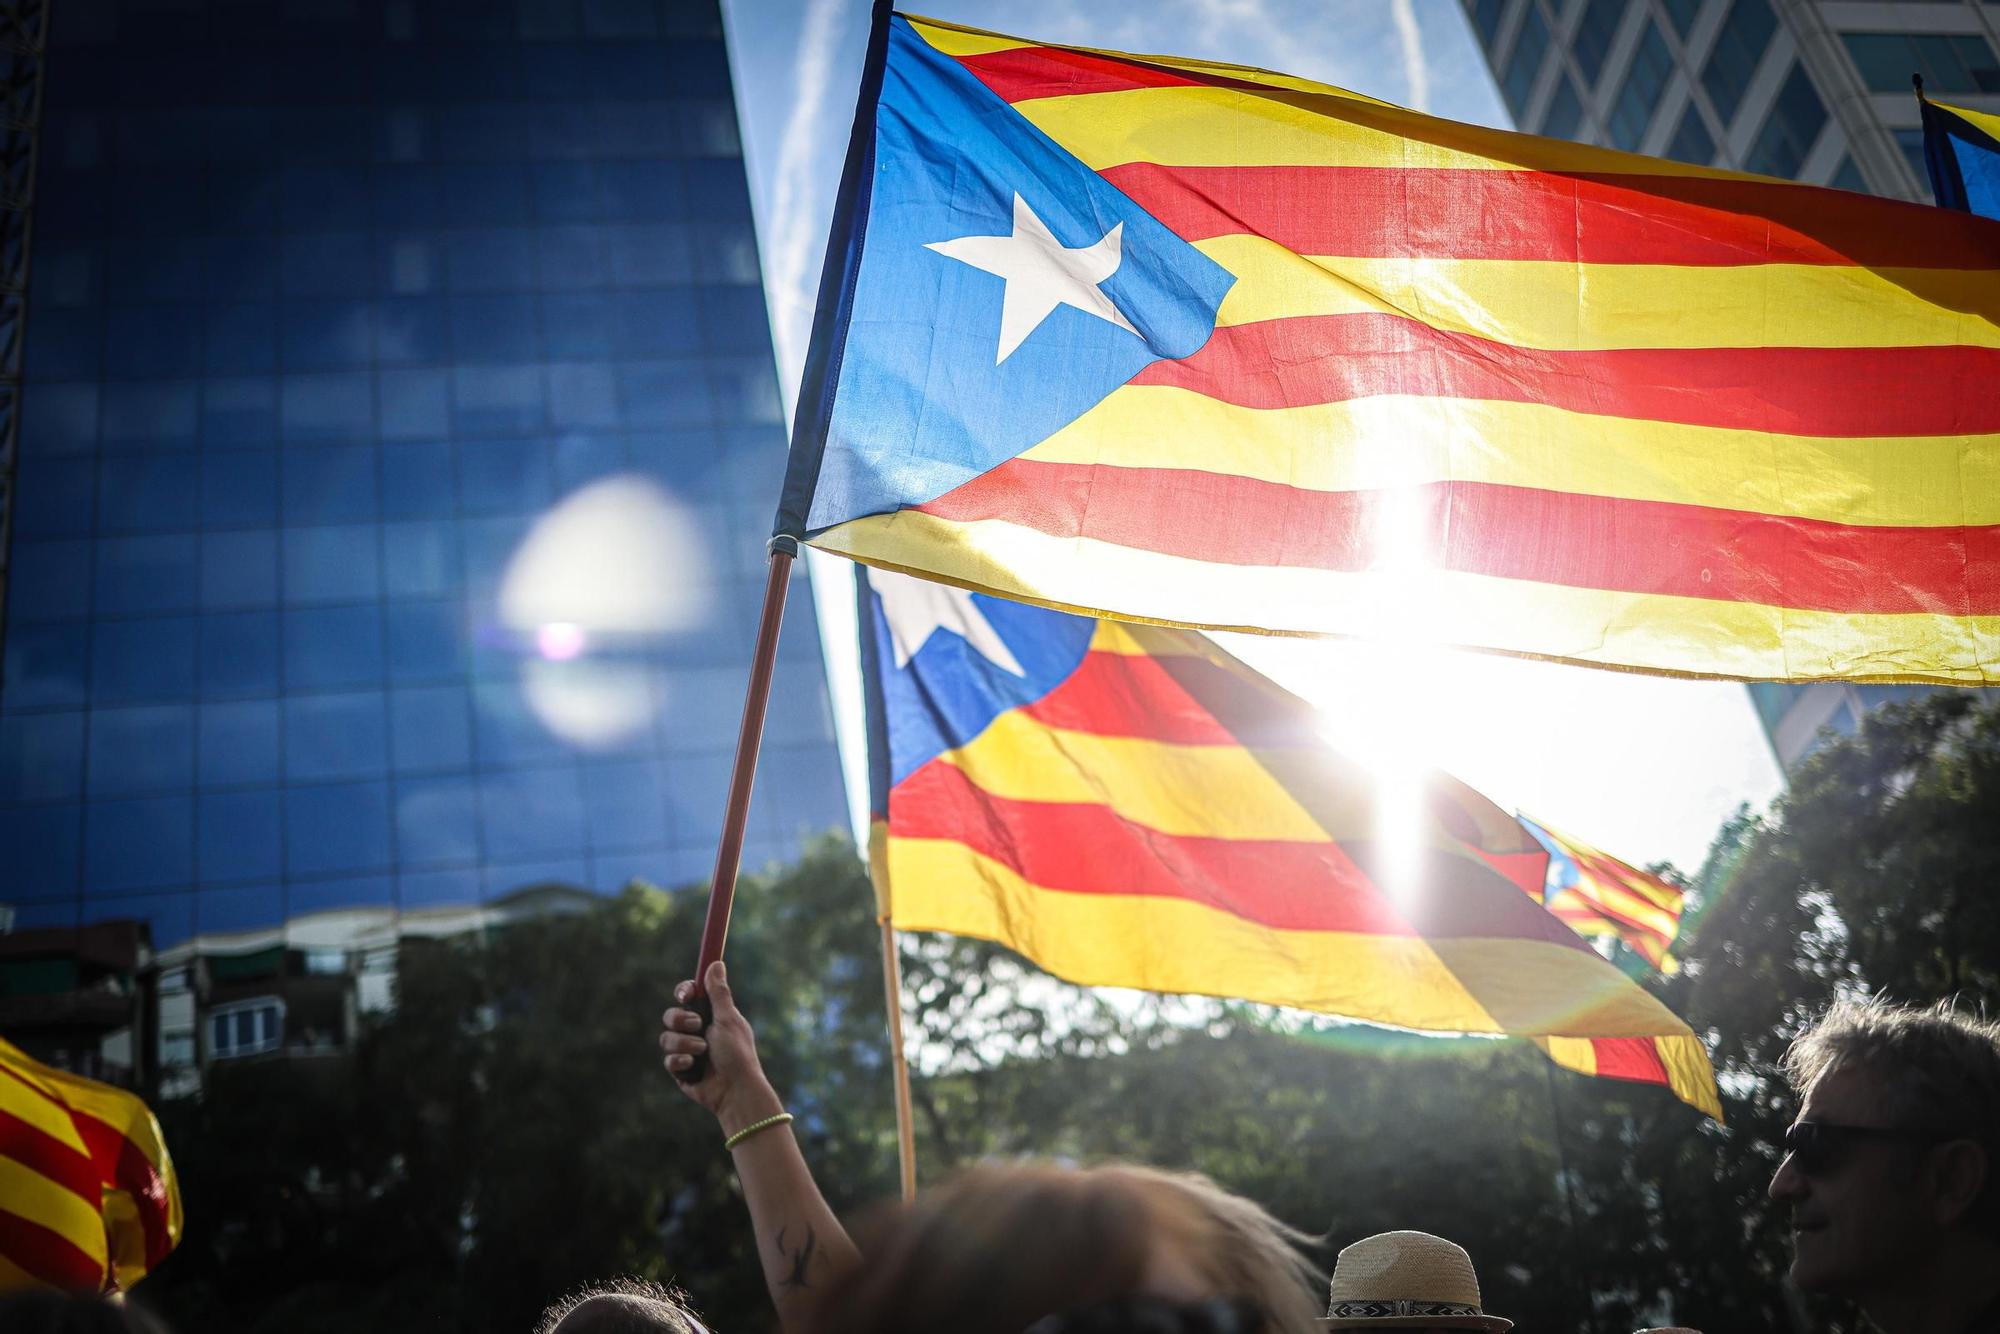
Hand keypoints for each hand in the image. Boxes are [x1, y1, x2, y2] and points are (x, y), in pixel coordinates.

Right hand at [661, 960, 783, 1137]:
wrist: (735, 1091)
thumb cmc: (737, 1054)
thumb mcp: (728, 1019)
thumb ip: (719, 993)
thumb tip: (716, 963)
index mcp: (710, 1016)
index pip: (688, 996)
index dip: (683, 992)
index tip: (685, 995)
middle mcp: (697, 1031)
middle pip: (671, 1015)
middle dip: (680, 1019)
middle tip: (697, 1025)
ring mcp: (687, 1051)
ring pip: (667, 1037)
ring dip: (684, 1043)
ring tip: (701, 1052)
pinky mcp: (680, 1070)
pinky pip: (668, 1059)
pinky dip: (681, 1062)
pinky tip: (694, 1068)